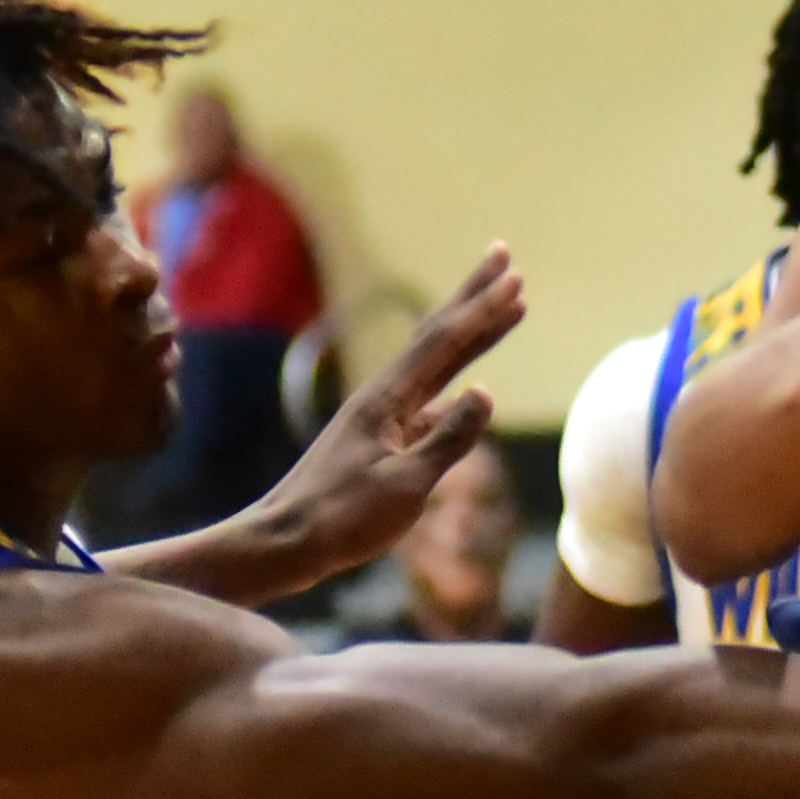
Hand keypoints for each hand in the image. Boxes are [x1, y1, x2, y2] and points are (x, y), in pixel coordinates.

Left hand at [211, 249, 528, 598]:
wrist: (284, 542)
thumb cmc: (341, 519)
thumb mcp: (404, 484)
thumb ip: (448, 439)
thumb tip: (486, 392)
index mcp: (388, 400)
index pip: (445, 343)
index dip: (482, 310)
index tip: (515, 276)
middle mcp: (384, 397)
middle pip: (438, 336)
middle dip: (474, 297)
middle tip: (504, 256)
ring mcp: (380, 417)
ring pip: (435, 363)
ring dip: (470, 334)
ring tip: (500, 307)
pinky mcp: (379, 440)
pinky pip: (428, 395)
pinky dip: (455, 377)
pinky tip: (468, 385)